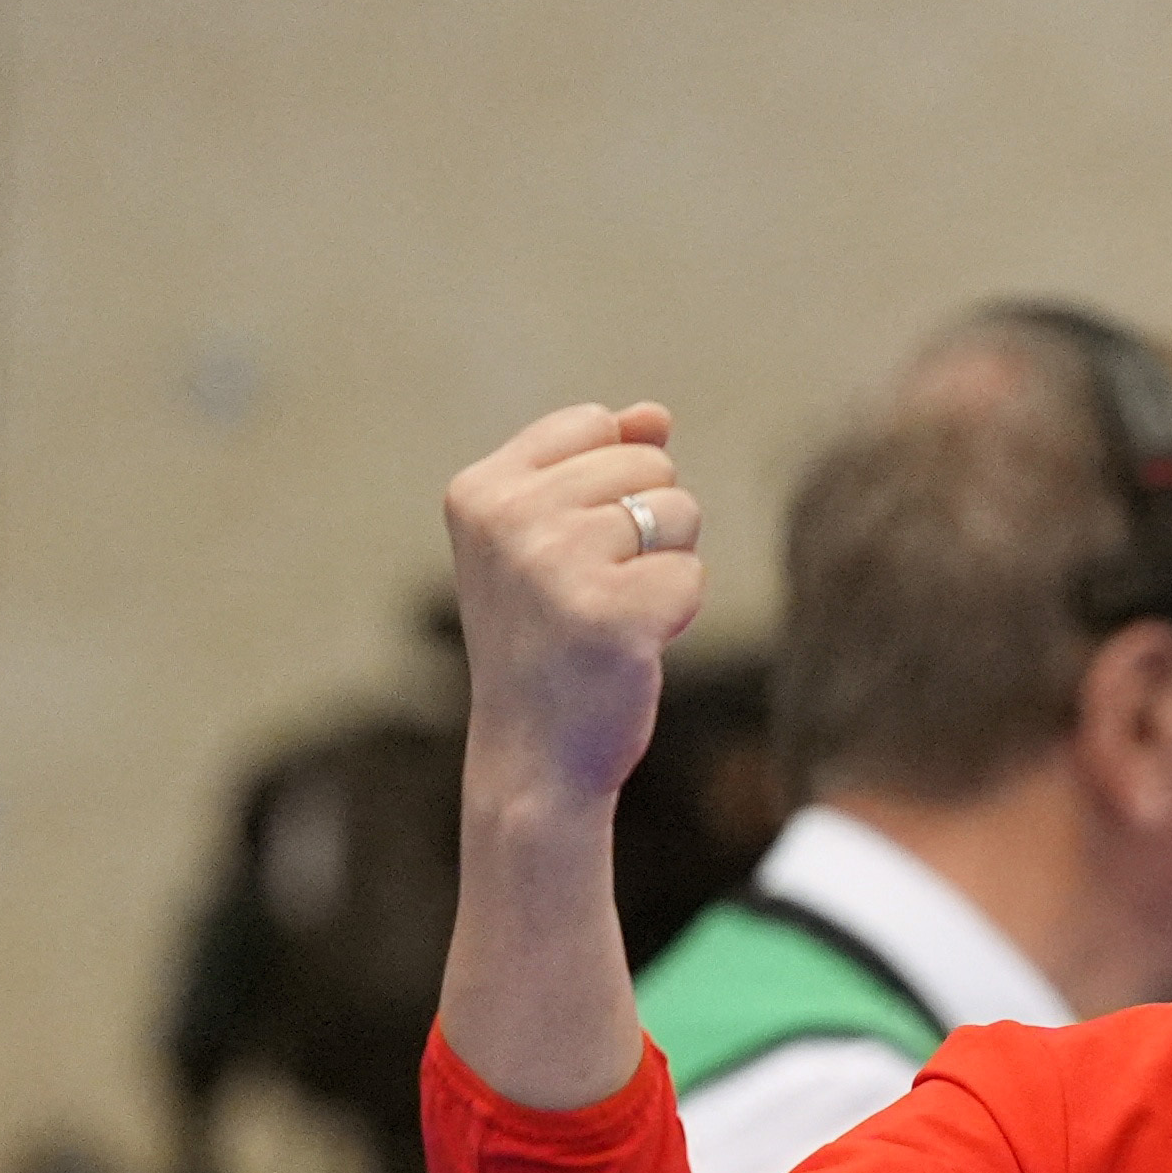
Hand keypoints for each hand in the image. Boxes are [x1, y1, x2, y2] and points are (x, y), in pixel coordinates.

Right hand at [433, 403, 686, 1109]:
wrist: (534, 758)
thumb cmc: (551, 645)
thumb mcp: (553, 543)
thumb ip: (599, 468)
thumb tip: (654, 414)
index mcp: (479, 491)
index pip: (595, 425)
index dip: (615, 485)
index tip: (576, 549)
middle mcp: (508, 519)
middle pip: (649, 466)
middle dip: (651, 528)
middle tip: (598, 594)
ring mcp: (555, 564)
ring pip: (680, 513)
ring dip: (668, 569)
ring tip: (615, 617)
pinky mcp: (609, 612)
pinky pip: (692, 578)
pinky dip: (678, 616)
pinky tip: (632, 648)